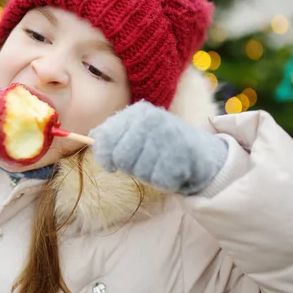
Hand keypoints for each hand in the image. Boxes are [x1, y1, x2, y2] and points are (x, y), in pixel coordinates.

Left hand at [89, 101, 227, 194]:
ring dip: (147, 174)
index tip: (110, 165)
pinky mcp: (180, 154)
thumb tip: (90, 140)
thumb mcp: (134, 133)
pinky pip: (156, 179)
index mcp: (137, 112)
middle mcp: (151, 119)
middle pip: (121, 157)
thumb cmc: (159, 146)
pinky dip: (161, 180)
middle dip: (129, 167)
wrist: (202, 152)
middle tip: (142, 163)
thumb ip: (111, 135)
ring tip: (159, 164)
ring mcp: (167, 135)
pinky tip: (170, 170)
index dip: (105, 157)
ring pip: (138, 170)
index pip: (105, 138)